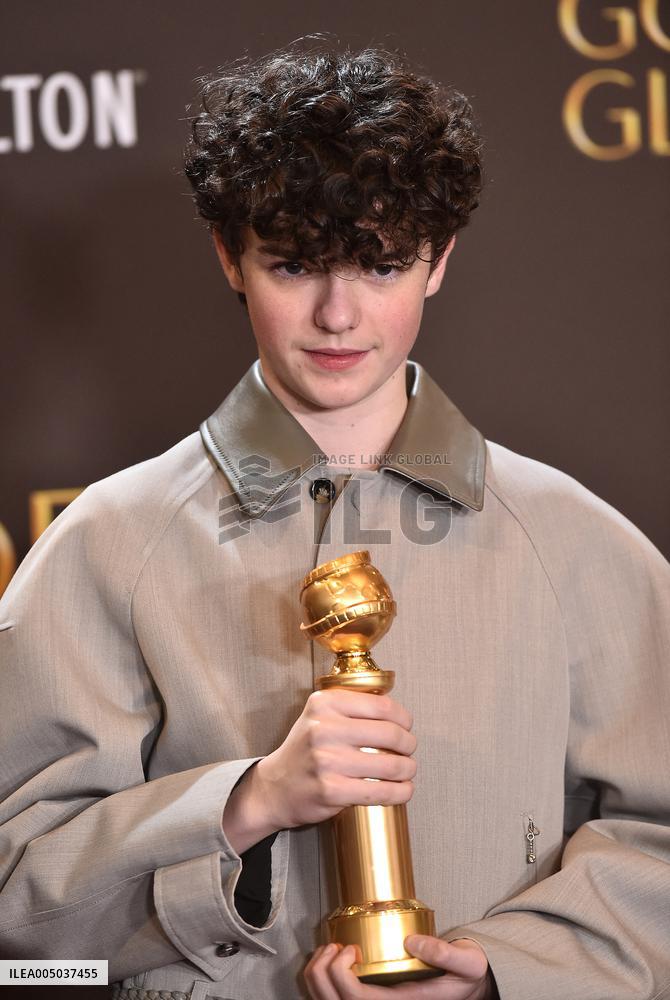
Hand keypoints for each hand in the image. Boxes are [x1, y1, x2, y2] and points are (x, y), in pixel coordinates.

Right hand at [222, 689, 415, 853]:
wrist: (274, 787)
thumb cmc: (305, 750)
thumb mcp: (318, 716)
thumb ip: (350, 707)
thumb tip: (396, 711)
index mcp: (324, 704)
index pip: (381, 705)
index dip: (403, 717)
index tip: (406, 726)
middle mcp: (324, 729)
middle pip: (390, 733)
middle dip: (409, 743)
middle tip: (409, 749)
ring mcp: (327, 761)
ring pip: (390, 765)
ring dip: (408, 769)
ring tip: (407, 770)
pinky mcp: (332, 790)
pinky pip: (380, 791)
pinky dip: (400, 792)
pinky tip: (403, 790)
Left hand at [304, 935, 492, 999]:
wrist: (471, 986)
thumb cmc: (466, 976)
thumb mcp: (466, 962)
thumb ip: (443, 952)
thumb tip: (411, 941)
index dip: (342, 975)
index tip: (350, 948)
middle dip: (322, 973)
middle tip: (333, 946)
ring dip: (318, 975)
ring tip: (329, 950)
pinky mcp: (374, 995)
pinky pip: (336, 996)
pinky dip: (324, 977)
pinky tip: (332, 957)